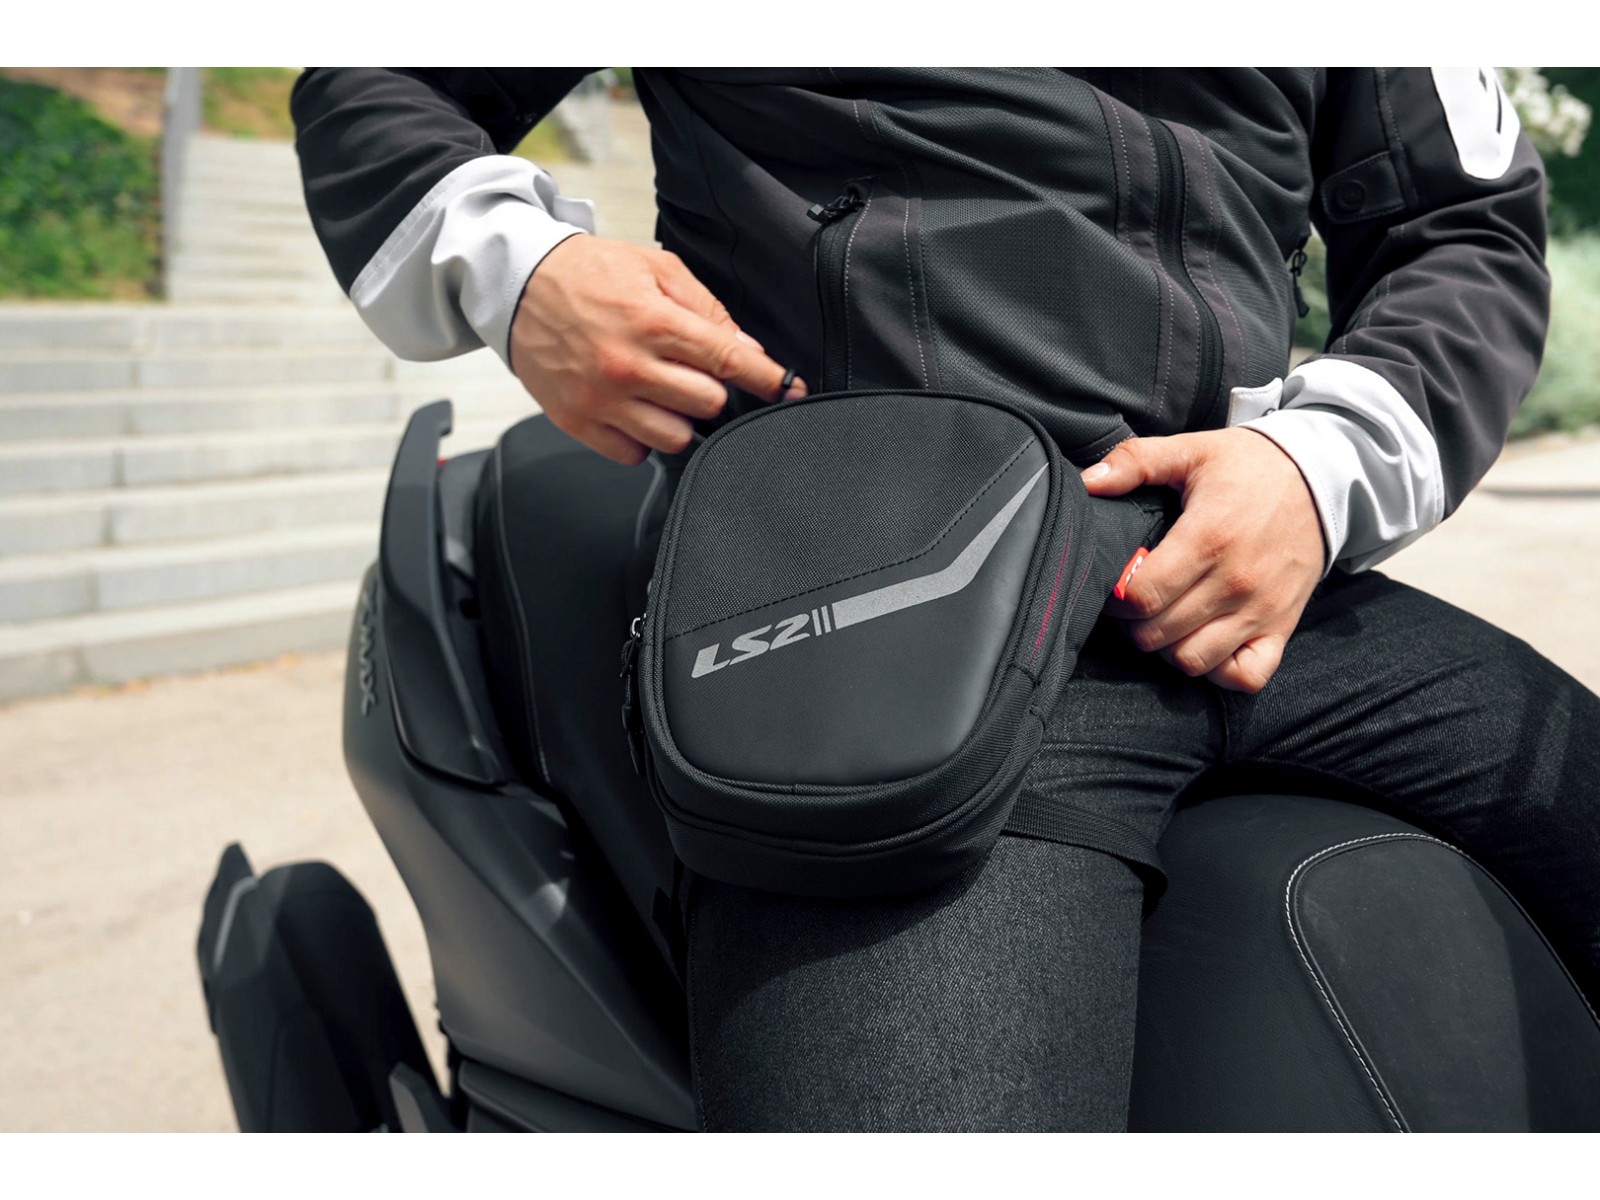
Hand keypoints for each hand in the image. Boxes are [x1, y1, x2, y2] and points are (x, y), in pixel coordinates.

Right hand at [508, 236, 805, 463]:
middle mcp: (627, 365)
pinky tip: (633, 408)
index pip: (727, 360)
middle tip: (689, 369)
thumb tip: (748, 349)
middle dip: (710, 388)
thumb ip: (706, 309)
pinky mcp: (577, 423)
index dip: (768, 380)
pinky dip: (642, 436)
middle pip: (707, 404)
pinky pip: (634, 453)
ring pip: (676, 437)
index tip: (791, 391)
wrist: (517, 285)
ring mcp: (601, 400)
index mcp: (652, 321)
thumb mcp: (655, 269)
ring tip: (659, 389)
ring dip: (679, 417)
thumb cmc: (589, 274)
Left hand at [1082, 427, 1326, 692]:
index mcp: (1208, 537)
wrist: (1321, 478)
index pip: (1142, 595)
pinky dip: (1219, 671)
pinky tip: (1203, 643)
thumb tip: (1087, 483)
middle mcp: (1236, 581)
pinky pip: (1246, 676)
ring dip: (1167, 648)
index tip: (1116, 582)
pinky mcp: (1283, 627)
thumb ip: (1134, 462)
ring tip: (1163, 621)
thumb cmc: (1248, 467)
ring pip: (1192, 660)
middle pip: (1158, 634)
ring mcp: (1261, 609)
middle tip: (1134, 602)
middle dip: (1133, 623)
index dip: (1116, 596)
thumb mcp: (1190, 450)